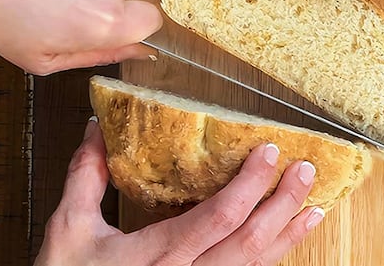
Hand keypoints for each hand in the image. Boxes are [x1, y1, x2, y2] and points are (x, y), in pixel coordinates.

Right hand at [34, 117, 325, 265]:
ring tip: (314, 208)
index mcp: (158, 256)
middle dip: (283, 204)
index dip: (250, 184)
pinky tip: (283, 244)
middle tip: (306, 171)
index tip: (269, 152)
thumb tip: (96, 130)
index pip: (218, 216)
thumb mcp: (70, 229)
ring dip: (288, 236)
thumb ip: (86, 176)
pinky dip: (270, 260)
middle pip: (249, 242)